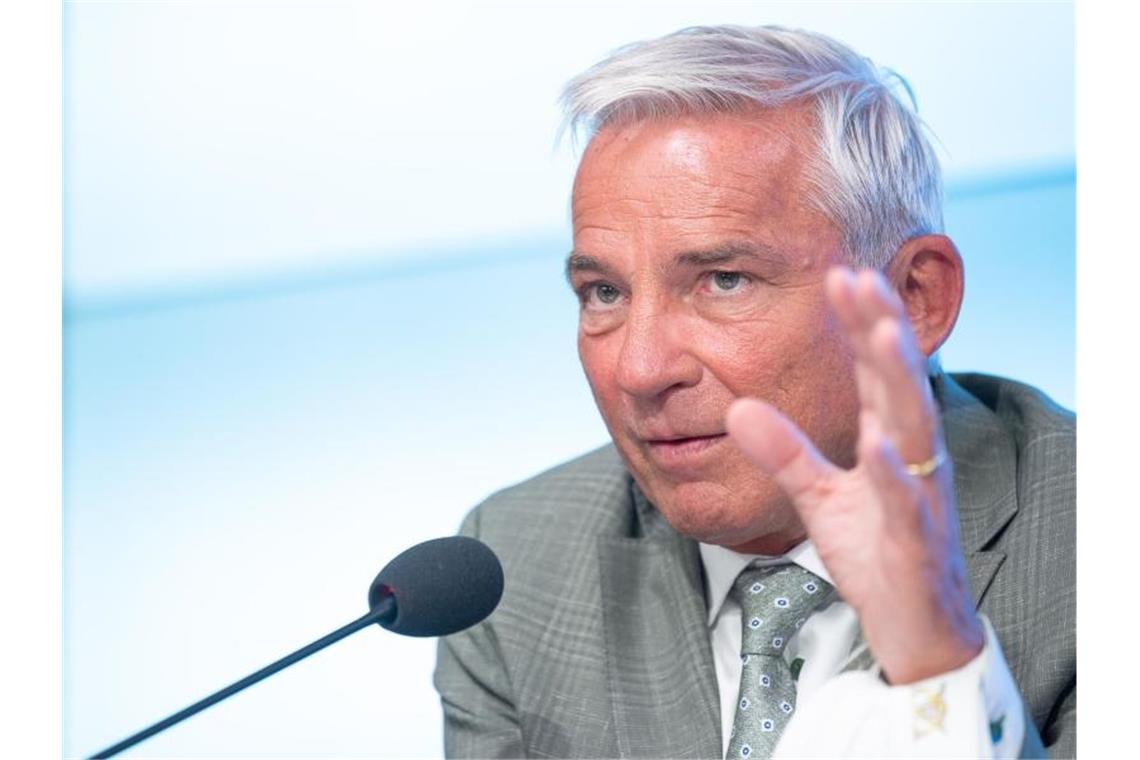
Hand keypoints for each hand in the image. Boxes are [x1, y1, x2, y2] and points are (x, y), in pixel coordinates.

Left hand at [725, 267, 982, 684]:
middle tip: (860, 275)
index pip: (873, 370)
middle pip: (898, 381)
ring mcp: (919, 494)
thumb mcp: (818, 496)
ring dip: (898, 378)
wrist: (913, 625)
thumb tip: (734, 410)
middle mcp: (912, 455)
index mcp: (890, 439)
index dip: (859, 323)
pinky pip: (906, 503)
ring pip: (915, 428)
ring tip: (881, 332)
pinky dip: (892, 473)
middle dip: (882, 327)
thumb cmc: (876, 552)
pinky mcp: (917, 540)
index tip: (838, 273)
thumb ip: (783, 451)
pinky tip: (877, 444)